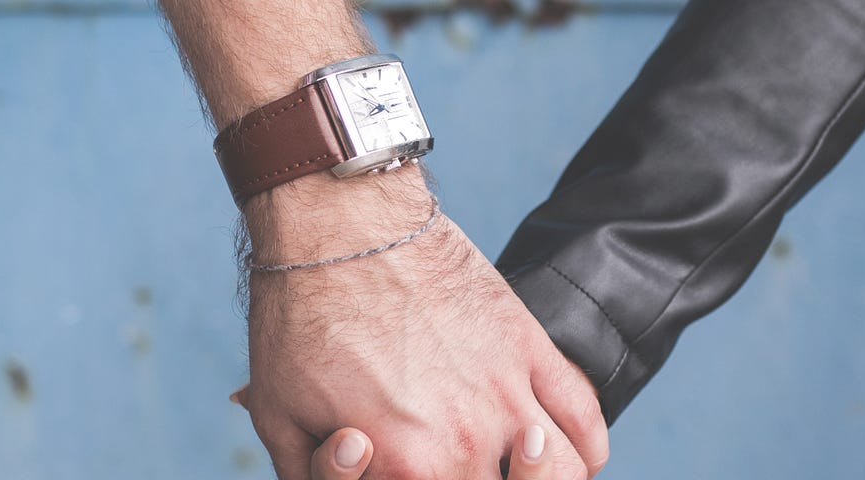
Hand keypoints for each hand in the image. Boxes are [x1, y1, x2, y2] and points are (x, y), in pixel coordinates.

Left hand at [237, 167, 608, 478]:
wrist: (339, 223)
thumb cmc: (301, 315)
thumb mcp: (279, 416)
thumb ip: (312, 475)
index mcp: (409, 469)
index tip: (399, 468)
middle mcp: (468, 441)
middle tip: (448, 463)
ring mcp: (509, 393)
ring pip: (561, 472)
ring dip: (543, 478)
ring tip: (517, 471)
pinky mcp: (529, 346)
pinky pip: (584, 418)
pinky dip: (585, 448)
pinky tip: (551, 445)